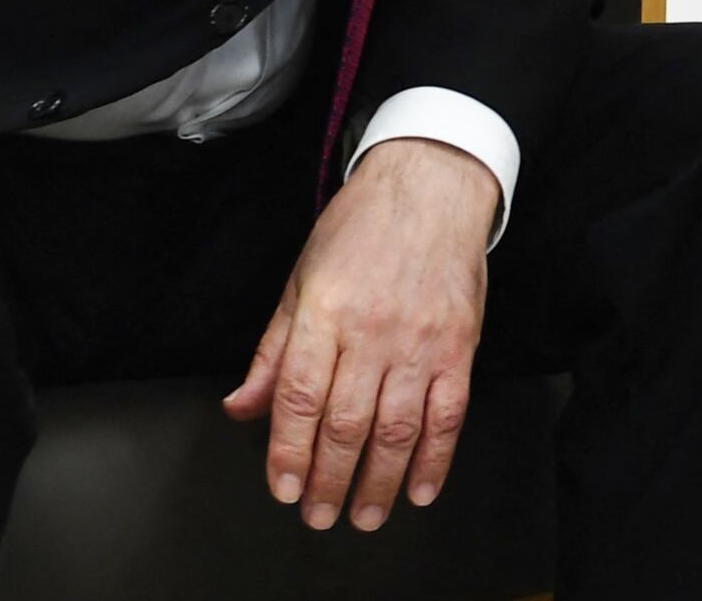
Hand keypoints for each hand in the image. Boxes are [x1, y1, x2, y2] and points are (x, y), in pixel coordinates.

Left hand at [223, 138, 496, 531]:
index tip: (283, 490)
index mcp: (325, 312)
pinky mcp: (460, 344)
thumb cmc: (361, 227)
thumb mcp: (301, 279)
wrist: (433, 184)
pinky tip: (421, 488)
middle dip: (329, 480)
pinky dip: (437, 458)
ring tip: (363, 515)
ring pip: (398, 428)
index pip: (300, 398)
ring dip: (380, 481)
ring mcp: (421, 340)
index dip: (288, 453)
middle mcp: (373, 331)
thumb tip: (241, 407)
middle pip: (346, 423)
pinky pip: (449, 413)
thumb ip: (273, 350)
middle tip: (319, 516)